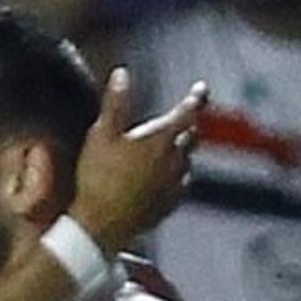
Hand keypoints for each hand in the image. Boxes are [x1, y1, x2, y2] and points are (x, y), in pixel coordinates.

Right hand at [69, 67, 206, 252]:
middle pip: (191, 136)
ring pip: (187, 161)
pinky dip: (176, 175)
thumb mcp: (101, 135)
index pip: (187, 112)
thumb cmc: (98, 179)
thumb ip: (115, 103)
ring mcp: (174, 185)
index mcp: (160, 140)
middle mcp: (174, 161)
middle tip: (180, 119)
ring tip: (168, 148)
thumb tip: (122, 74)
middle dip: (187, 125)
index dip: (196, 98)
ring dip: (181, 151)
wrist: (100, 226)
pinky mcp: (169, 205)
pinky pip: (180, 185)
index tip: (202, 89)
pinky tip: (164, 178)